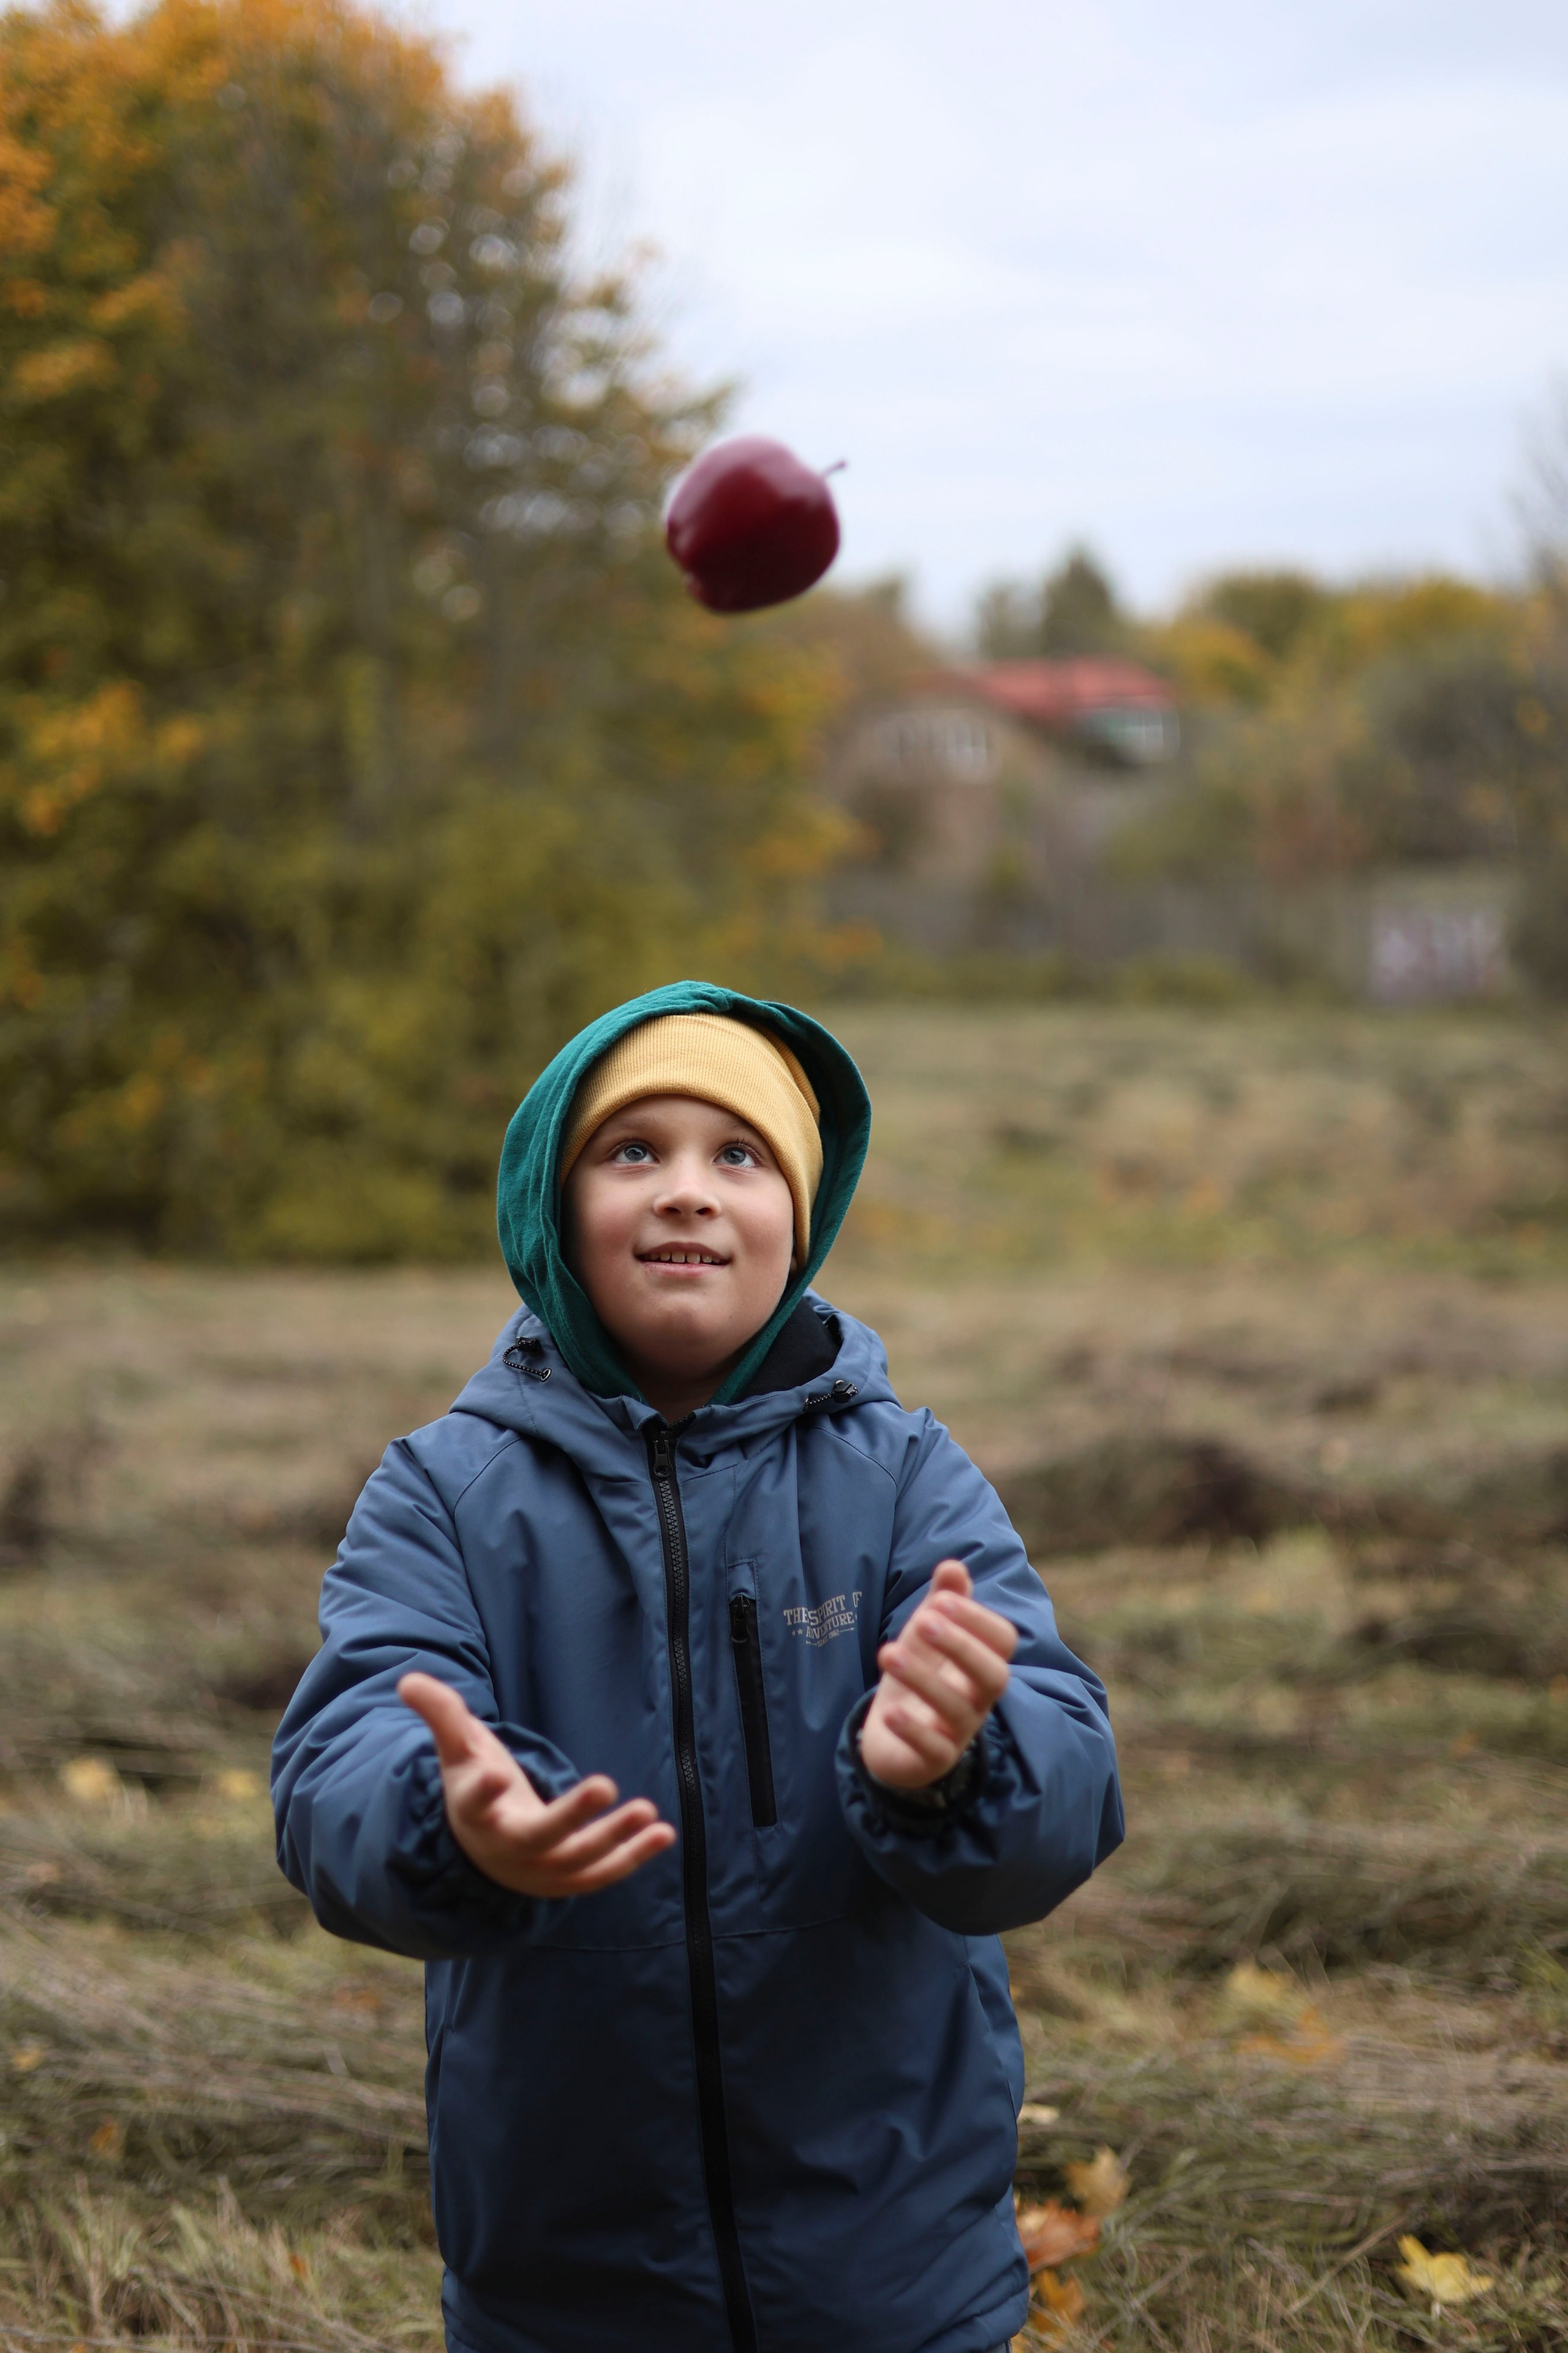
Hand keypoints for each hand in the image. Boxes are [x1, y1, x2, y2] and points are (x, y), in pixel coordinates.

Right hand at [398, 1673, 675, 1897]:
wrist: (487, 1852)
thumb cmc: (475, 1789)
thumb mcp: (458, 1752)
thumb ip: (442, 1715)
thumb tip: (409, 1680)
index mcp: (476, 1814)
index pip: (475, 1802)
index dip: (482, 1791)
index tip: (492, 1774)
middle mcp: (509, 1847)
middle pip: (540, 1836)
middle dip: (572, 1815)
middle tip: (604, 1783)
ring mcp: (542, 1869)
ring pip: (580, 1860)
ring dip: (615, 1838)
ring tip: (648, 1811)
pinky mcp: (571, 1879)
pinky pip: (605, 1873)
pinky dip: (635, 1856)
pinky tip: (664, 1831)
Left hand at [858, 1560, 1016, 1790]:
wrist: (893, 1735)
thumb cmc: (920, 1672)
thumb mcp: (927, 1633)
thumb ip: (942, 1600)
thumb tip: (952, 1565)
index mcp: (982, 1663)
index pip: (1002, 1641)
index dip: (977, 1619)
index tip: (942, 1599)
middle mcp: (978, 1698)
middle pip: (993, 1676)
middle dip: (961, 1647)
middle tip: (924, 1621)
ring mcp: (959, 1731)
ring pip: (956, 1709)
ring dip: (923, 1679)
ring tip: (888, 1653)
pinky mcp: (934, 1760)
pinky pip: (934, 1749)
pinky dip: (914, 1731)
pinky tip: (890, 1711)